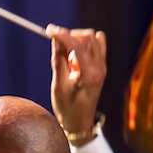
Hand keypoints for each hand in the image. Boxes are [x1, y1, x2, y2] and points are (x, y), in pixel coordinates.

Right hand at [48, 25, 107, 143]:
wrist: (79, 122)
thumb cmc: (67, 108)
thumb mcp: (58, 85)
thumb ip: (58, 60)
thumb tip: (56, 39)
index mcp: (90, 74)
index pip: (77, 45)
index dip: (62, 34)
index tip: (49, 30)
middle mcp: (100, 68)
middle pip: (88, 37)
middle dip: (70, 36)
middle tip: (56, 45)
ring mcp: (103, 66)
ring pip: (93, 39)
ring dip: (78, 41)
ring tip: (67, 57)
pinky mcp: (101, 66)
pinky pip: (96, 46)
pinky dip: (85, 45)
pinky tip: (75, 58)